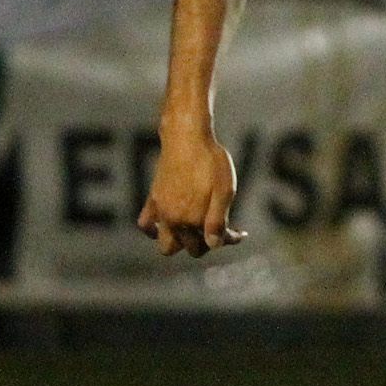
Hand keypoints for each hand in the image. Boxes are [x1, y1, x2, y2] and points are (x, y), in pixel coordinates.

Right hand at [137, 124, 246, 258]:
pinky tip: (164, 225)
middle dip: (206, 243)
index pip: (211, 244)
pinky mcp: (152, 199)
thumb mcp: (224, 190)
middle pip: (190, 248)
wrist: (187, 137)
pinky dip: (153, 230)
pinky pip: (145, 225)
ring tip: (194, 230)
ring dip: (179, 244)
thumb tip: (214, 245)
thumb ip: (218, 221)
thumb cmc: (211, 162)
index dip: (228, 240)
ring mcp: (161, 211)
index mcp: (194, 219)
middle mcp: (174, 220)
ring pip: (165, 245)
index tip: (240, 231)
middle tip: (219, 228)